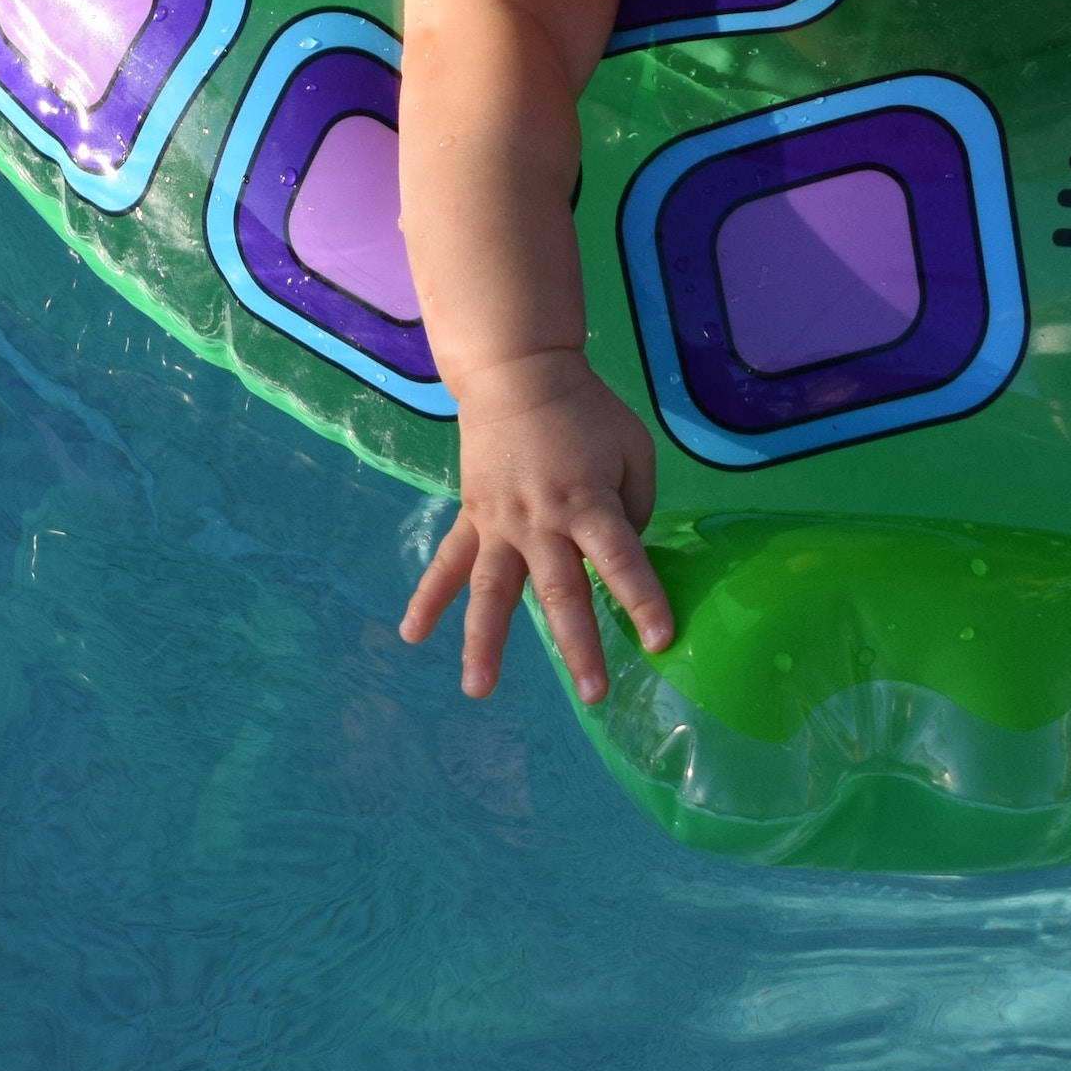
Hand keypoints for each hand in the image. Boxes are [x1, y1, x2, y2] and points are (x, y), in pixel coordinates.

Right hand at [398, 351, 676, 700]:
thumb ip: (633, 508)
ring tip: (478, 689)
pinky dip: (427, 599)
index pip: (621, 558)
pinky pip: (447, 563)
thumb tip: (617, 560)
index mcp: (589, 501)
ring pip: (492, 590)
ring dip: (484, 641)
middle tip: (592, 696)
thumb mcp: (633, 449)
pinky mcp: (472, 517)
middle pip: (560, 590)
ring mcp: (500, 523)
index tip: (659, 640)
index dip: (642, 599)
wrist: (518, 375)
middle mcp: (543, 521)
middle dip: (577, 645)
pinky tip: (411, 637)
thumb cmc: (586, 413)